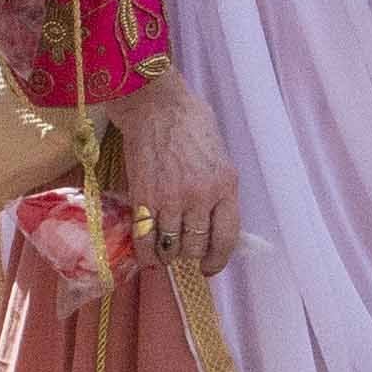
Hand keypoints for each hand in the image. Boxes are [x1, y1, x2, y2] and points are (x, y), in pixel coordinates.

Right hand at [112, 78, 239, 275]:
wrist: (155, 105)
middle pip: (196, 247)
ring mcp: (171, 199)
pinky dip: (145, 253)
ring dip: (167, 253)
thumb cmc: (190, 122)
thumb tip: (215, 220)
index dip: (217, 260)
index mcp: (226, 185)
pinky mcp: (144, 198)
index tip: (209, 266)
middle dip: (190, 254)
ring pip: (171, 247)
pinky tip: (146, 253)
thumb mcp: (219, 156)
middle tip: (183, 249)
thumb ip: (219, 189)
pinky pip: (145, 240)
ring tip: (163, 249)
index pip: (227, 238)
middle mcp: (201, 196)